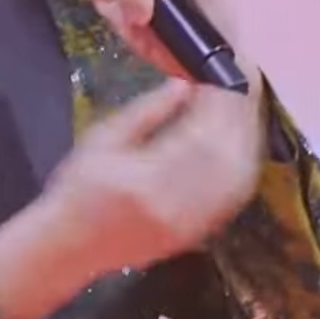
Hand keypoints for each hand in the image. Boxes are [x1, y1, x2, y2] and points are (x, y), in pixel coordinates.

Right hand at [50, 78, 262, 271]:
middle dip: (239, 112)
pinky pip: (234, 195)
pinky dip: (243, 163)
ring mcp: (194, 222)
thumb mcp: (101, 139)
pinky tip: (240, 143)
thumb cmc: (77, 189)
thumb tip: (185, 83)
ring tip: (242, 106)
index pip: (201, 130)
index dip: (219, 99)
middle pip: (227, 151)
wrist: (72, 247)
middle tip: (240, 81)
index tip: (224, 71)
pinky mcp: (201, 232)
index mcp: (149, 178)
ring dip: (247, 136)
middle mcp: (178, 203)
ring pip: (238, 173)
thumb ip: (146, 111)